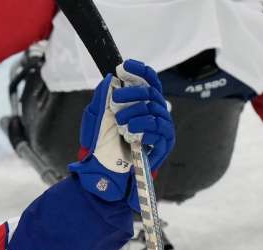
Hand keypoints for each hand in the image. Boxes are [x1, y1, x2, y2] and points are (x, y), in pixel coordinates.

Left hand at [69, 59, 174, 210]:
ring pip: (154, 110)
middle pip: (150, 93)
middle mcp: (155, 111)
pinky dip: (145, 129)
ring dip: (135, 114)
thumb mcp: (98, 117)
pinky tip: (132, 133)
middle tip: (115, 101)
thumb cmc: (105, 142)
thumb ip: (102, 98)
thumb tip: (109, 79)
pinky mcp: (165, 143)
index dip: (140, 71)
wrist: (107, 170)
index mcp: (142, 102)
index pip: (149, 80)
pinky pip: (159, 130)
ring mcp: (162, 126)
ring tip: (121, 123)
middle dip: (132, 94)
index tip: (124, 67)